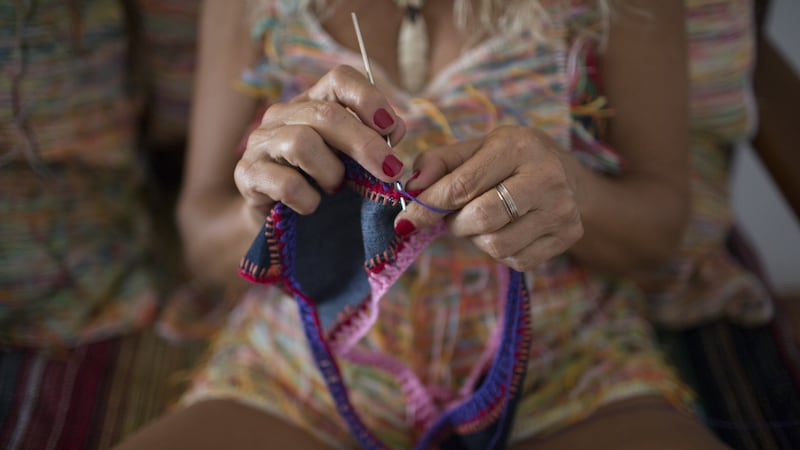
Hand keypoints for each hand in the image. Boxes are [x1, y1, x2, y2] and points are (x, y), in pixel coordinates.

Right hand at [234, 65, 406, 219]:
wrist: (275, 220)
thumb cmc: (319, 185)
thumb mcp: (350, 159)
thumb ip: (372, 142)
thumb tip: (395, 130)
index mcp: (312, 103)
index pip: (339, 79)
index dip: (369, 98)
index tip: (392, 128)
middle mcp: (282, 115)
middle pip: (326, 115)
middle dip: (365, 144)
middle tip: (389, 170)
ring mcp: (260, 143)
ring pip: (302, 143)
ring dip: (331, 172)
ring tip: (335, 188)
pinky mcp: (246, 175)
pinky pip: (286, 183)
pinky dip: (308, 199)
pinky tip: (312, 206)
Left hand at [394, 125, 582, 271]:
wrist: (567, 176)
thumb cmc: (510, 161)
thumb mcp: (475, 149)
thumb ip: (438, 162)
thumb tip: (412, 186)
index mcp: (517, 147)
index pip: (463, 185)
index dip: (429, 206)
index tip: (406, 221)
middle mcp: (546, 177)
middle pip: (481, 219)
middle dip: (455, 223)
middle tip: (454, 215)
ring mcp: (561, 209)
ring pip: (497, 245)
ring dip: (476, 238)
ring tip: (482, 220)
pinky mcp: (568, 235)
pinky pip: (516, 259)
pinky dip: (499, 251)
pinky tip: (505, 230)